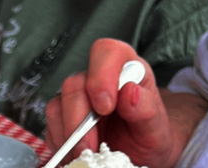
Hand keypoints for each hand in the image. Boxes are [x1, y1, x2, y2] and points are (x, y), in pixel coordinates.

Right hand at [44, 39, 178, 167]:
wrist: (142, 153)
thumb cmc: (151, 135)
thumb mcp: (156, 127)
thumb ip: (146, 109)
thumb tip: (130, 92)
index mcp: (125, 68)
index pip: (106, 52)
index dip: (101, 75)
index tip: (105, 107)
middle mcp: (97, 77)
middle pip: (74, 84)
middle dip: (79, 120)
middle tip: (91, 147)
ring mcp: (77, 96)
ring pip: (57, 105)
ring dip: (68, 135)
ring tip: (86, 154)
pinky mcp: (63, 115)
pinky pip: (50, 125)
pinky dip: (61, 143)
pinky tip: (76, 153)